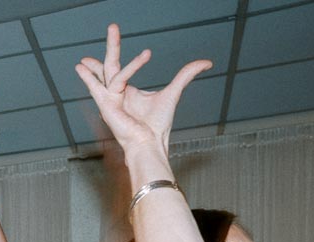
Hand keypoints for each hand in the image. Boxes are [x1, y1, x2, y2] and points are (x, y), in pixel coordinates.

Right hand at [74, 23, 210, 151]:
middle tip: (113, 25)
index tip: (124, 44)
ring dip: (110, 49)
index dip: (119, 55)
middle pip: (109, 65)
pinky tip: (136, 56)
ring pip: (108, 69)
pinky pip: (118, 80)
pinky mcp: (107, 104)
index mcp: (125, 92)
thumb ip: (186, 75)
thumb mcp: (174, 92)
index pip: (119, 69)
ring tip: (114, 30)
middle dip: (111, 45)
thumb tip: (206, 62)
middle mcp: (115, 94)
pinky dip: (130, 67)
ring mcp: (109, 99)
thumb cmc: (157, 125)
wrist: (149, 143)